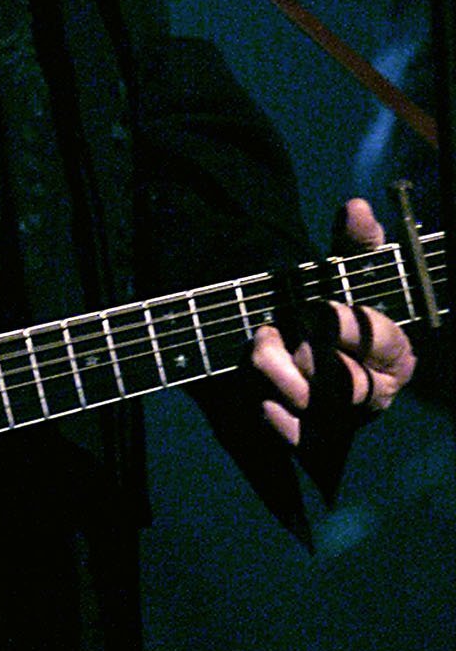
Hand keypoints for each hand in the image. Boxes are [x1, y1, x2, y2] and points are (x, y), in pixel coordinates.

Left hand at [250, 198, 414, 446]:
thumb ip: (353, 244)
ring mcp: (344, 420)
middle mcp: (375, 391)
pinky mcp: (312, 442)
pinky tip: (259, 399)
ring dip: (285, 377)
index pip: (386, 345)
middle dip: (311, 351)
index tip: (321, 308)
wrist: (279, 335)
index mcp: (393, 353)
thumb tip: (356, 209)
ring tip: (258, 348)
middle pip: (352, 383)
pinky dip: (279, 420)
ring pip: (323, 409)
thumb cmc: (321, 301)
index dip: (353, 327)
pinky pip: (300, 440)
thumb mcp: (337, 270)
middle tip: (279, 326)